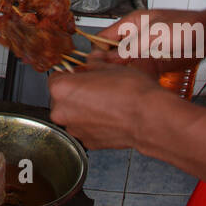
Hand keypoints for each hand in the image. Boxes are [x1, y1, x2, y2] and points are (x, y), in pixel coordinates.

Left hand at [48, 59, 165, 149]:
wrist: (149, 117)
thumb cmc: (130, 91)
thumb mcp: (108, 67)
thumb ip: (91, 65)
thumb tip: (90, 63)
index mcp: (61, 89)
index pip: (55, 77)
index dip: (70, 74)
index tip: (80, 75)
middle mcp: (62, 111)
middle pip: (61, 98)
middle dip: (75, 93)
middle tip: (95, 89)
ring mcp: (75, 130)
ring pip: (73, 115)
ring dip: (83, 110)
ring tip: (105, 104)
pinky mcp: (88, 143)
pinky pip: (85, 128)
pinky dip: (93, 123)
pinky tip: (109, 117)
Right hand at [92, 8, 205, 75]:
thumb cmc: (186, 27)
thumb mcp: (152, 37)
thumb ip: (128, 49)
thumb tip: (107, 59)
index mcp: (131, 24)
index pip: (104, 37)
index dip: (98, 52)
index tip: (95, 66)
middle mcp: (136, 37)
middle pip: (113, 53)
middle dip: (109, 65)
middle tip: (108, 78)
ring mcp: (145, 49)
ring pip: (125, 64)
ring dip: (123, 73)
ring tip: (122, 82)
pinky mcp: (154, 61)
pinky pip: (139, 70)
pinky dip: (137, 77)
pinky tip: (138, 82)